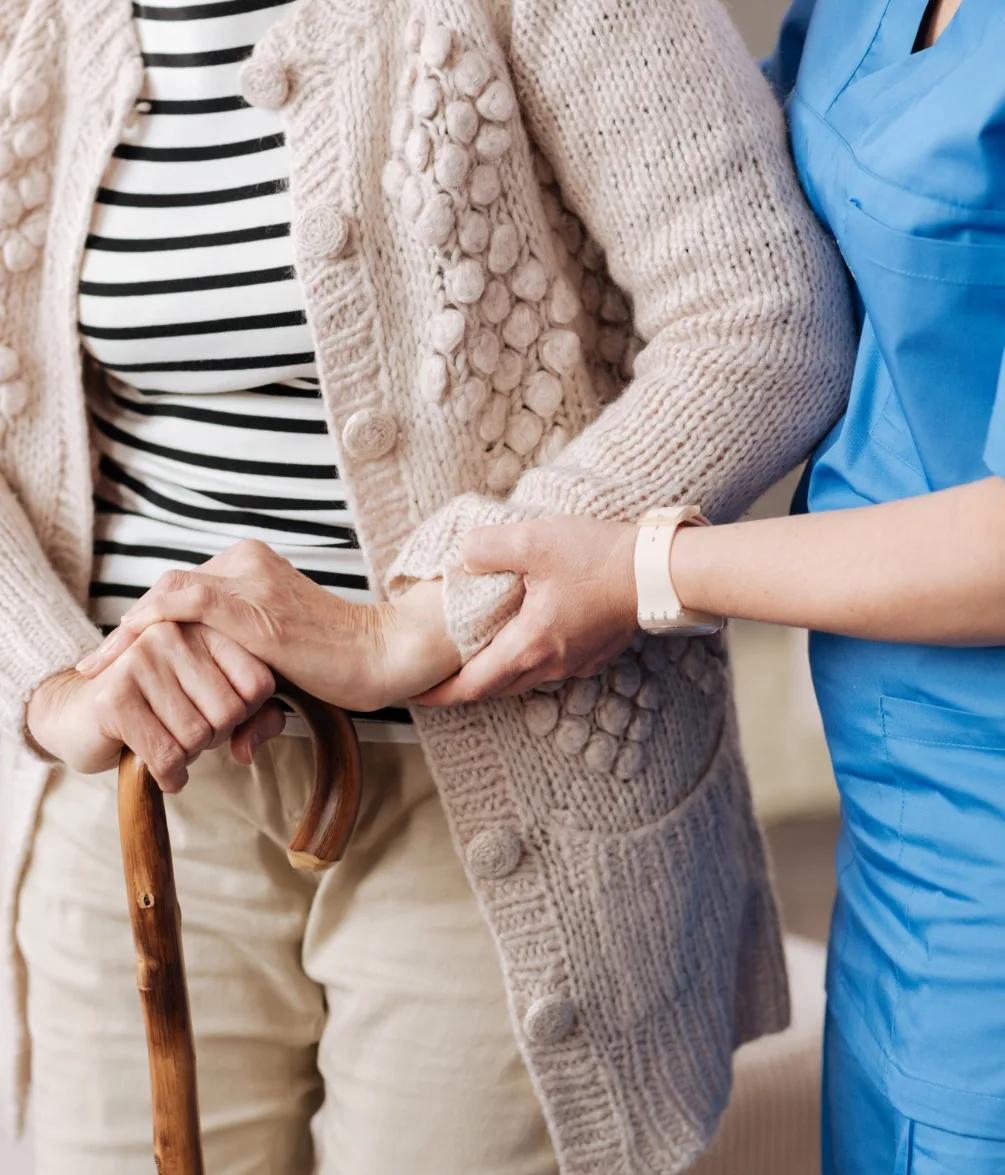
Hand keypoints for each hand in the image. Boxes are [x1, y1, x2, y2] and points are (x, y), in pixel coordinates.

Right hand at [28, 623, 282, 790]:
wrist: (78, 713)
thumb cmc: (159, 708)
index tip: (215, 713)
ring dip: (189, 756)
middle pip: (230, 712)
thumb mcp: (216, 705)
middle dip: (214, 737)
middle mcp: (174, 633)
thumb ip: (257, 719)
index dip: (245, 715)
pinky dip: (170, 775)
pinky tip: (164, 772)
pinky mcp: (115, 696)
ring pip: (198, 735)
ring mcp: (141, 660)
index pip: (259, 684)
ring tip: (169, 741)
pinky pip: (167, 755)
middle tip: (188, 734)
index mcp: (206, 626)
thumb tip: (249, 749)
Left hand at [76, 540, 461, 710]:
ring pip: (167, 595)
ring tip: (95, 668)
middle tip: (97, 668)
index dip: (144, 624)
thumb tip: (235, 741)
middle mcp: (246, 561)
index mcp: (252, 564)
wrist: (383, 655)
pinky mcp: (252, 606)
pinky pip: (182, 602)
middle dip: (129, 632)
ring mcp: (249, 580)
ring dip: (127, 635)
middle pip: (168, 591)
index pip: (181, 589)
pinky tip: (119, 655)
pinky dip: (145, 626)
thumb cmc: (342, 664)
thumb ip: (247, 677)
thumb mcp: (280, 662)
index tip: (117, 659)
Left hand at [415, 517, 638, 704]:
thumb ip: (487, 547)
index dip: (440, 694)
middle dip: (464, 686)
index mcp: (529, 645)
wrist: (657, 571)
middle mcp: (552, 664)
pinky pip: (551, 666)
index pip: (473, 686)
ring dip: (497, 673)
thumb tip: (464, 556)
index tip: (416, 696)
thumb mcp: (533, 541)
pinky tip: (524, 636)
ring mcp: (576, 662)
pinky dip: (527, 659)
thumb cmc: (599, 559)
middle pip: (497, 687)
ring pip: (524, 678)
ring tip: (475, 657)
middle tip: (439, 677)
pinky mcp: (595, 652)